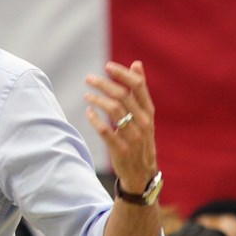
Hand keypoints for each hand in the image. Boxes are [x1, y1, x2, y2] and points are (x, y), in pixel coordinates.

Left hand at [85, 60, 157, 192]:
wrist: (142, 172)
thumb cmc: (141, 138)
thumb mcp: (144, 115)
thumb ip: (139, 91)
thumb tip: (136, 63)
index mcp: (148, 112)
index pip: (138, 86)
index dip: (122, 74)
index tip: (107, 66)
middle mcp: (143, 122)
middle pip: (122, 96)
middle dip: (103, 84)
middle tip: (89, 78)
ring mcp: (133, 136)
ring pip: (114, 111)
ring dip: (97, 100)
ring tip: (87, 96)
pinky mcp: (121, 149)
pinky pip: (106, 131)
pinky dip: (95, 120)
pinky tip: (88, 112)